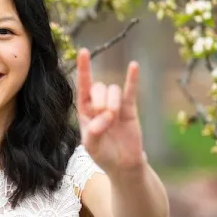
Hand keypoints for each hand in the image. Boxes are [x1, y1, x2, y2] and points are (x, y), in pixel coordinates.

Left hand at [75, 47, 144, 175]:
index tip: (83, 51)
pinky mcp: (130, 109)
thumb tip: (104, 116)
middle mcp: (98, 105)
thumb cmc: (104, 155)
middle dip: (99, 99)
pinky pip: (130, 91)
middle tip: (103, 115)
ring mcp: (115, 105)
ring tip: (113, 117)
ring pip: (112, 89)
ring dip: (111, 101)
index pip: (82, 87)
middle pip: (97, 87)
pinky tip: (134, 66)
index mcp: (84, 112)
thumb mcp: (92, 147)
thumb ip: (93, 132)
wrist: (124, 165)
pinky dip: (132, 79)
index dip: (83, 69)